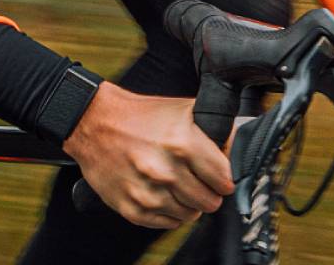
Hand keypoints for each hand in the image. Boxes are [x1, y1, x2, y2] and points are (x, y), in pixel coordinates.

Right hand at [62, 82, 233, 229]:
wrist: (95, 124)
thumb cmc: (140, 116)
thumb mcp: (184, 110)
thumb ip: (215, 130)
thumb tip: (238, 146)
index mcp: (183, 144)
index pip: (224, 179)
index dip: (224, 178)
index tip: (220, 176)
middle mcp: (166, 171)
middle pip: (209, 201)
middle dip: (209, 192)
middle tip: (200, 182)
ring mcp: (148, 193)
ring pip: (190, 215)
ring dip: (190, 204)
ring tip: (179, 186)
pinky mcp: (132, 208)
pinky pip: (166, 224)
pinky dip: (170, 213)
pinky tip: (164, 194)